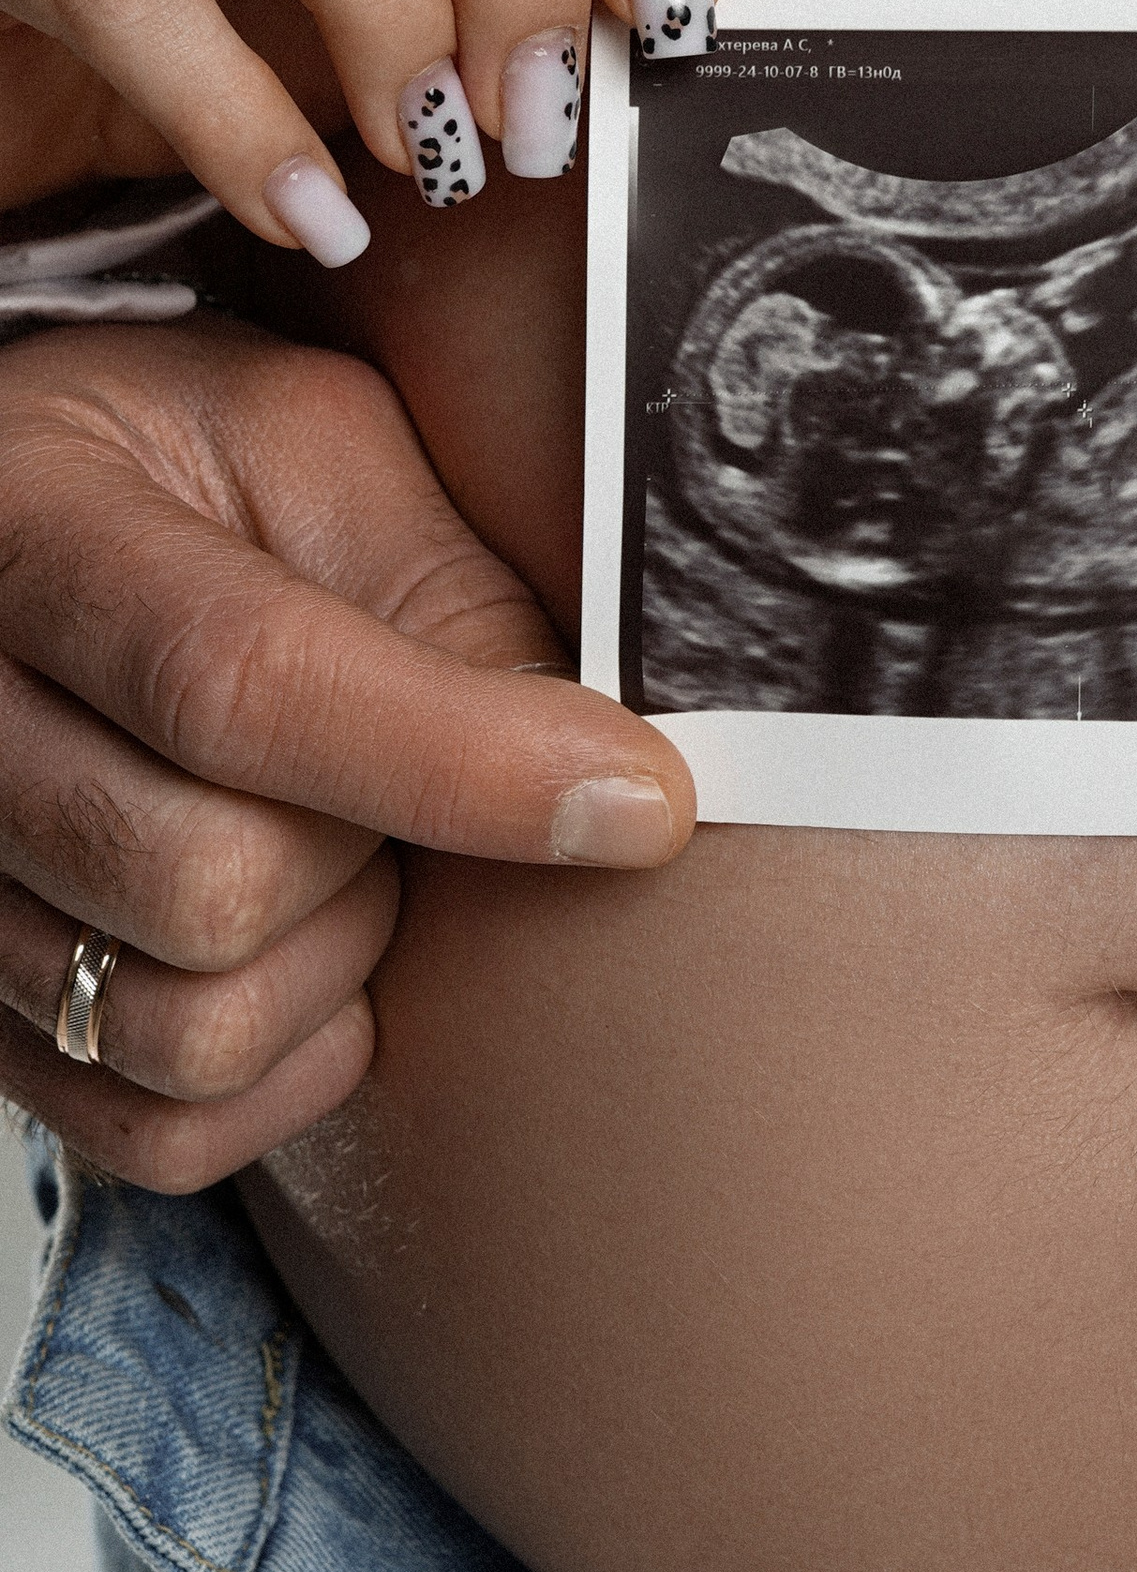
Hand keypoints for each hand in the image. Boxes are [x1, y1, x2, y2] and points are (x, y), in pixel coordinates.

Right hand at [0, 317, 694, 1192]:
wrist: (31, 524)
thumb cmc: (177, 465)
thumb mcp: (312, 442)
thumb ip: (438, 585)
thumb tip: (595, 759)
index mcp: (33, 529)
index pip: (239, 682)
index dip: (462, 760)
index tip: (641, 798)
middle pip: (205, 885)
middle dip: (374, 852)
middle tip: (414, 779)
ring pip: (181, 1029)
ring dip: (328, 966)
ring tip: (339, 845)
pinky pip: (156, 1129)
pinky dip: (280, 1071)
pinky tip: (305, 950)